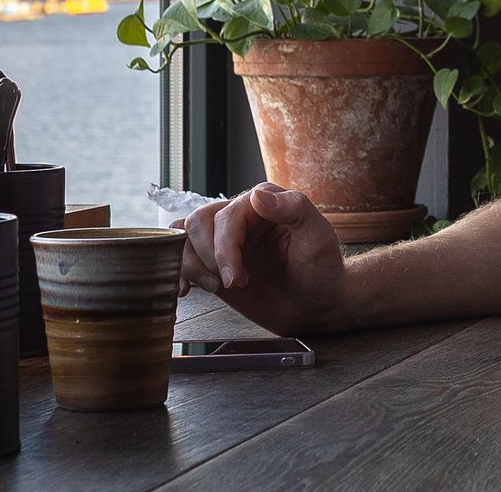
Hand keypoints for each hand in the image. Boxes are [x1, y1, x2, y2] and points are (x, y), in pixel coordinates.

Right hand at [178, 182, 346, 335]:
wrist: (317, 305)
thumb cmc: (322, 270)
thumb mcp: (319, 237)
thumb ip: (294, 209)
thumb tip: (257, 195)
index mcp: (263, 201)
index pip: (227, 216)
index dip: (225, 249)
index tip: (238, 280)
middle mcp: (240, 215)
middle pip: (199, 223)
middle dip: (210, 258)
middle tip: (234, 284)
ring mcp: (226, 239)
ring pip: (185, 237)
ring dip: (195, 265)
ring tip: (219, 287)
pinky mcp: (216, 261)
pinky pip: (183, 256)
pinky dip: (179, 270)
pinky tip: (187, 288)